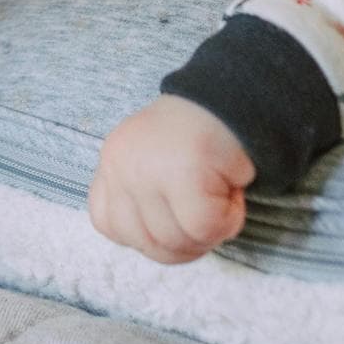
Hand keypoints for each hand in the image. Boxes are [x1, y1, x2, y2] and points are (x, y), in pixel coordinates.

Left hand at [88, 97, 255, 263]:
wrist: (232, 96)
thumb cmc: (199, 138)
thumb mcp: (154, 165)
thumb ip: (144, 202)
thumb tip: (164, 247)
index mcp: (110, 164)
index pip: (109, 225)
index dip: (149, 234)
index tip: (177, 215)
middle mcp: (120, 166)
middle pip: (148, 244)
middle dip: (188, 242)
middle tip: (211, 212)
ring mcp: (146, 170)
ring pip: (177, 241)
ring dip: (212, 231)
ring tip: (223, 196)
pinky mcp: (182, 174)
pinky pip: (204, 228)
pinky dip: (229, 220)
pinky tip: (234, 193)